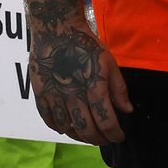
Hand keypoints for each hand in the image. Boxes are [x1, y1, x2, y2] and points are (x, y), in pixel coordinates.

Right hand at [26, 18, 132, 144]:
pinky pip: (48, 119)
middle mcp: (73, 96)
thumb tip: (127, 110)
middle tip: (104, 138)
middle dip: (99, 139)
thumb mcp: (109, 63)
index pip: (106, 123)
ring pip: (67, 128)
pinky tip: (65, 127)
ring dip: (79, 136)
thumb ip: (118, 89)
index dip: (115, 134)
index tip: (119, 136)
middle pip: (87, 130)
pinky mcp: (40, 93)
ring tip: (86, 134)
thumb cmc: (85, 44)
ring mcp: (55, 96)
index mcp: (94, 88)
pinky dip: (58, 127)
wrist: (56, 29)